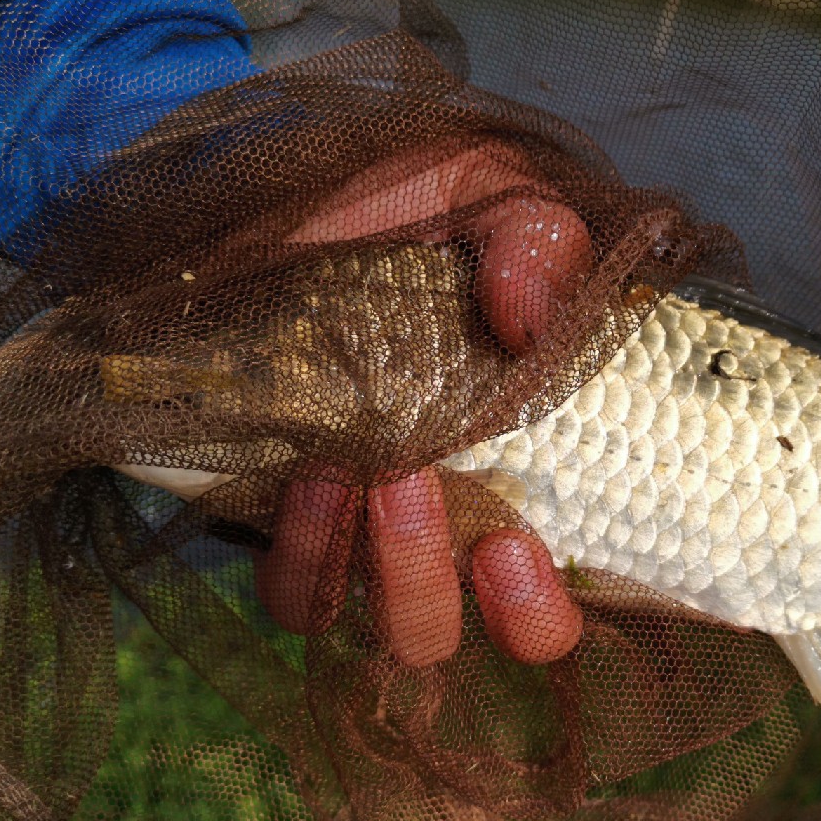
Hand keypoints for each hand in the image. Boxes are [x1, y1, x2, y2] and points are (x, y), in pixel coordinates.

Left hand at [255, 142, 589, 665]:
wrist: (303, 187)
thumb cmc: (421, 203)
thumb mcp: (499, 198)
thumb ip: (540, 246)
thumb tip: (534, 322)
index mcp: (518, 476)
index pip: (545, 605)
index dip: (537, 615)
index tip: (518, 546)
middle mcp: (441, 523)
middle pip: (436, 633)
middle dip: (429, 587)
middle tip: (418, 485)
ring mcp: (353, 526)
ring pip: (358, 621)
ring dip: (369, 568)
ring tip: (367, 470)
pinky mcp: (276, 512)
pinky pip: (288, 585)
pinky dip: (298, 546)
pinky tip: (305, 466)